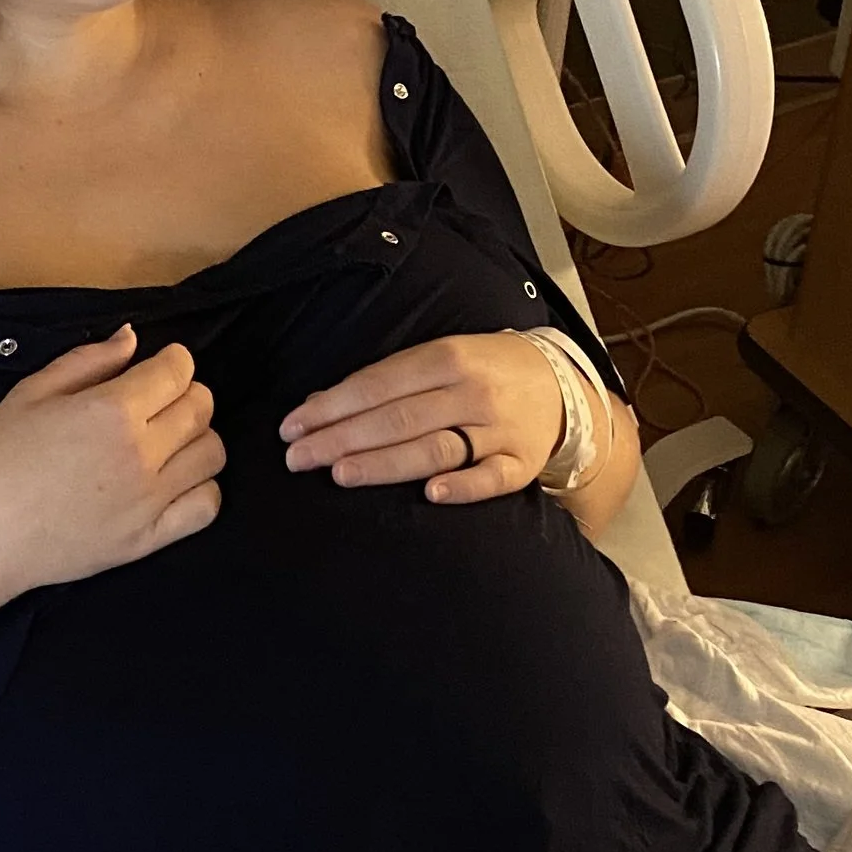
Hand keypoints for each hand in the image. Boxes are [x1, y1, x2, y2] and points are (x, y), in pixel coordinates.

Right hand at [0, 327, 222, 604]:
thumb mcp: (31, 392)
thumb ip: (88, 360)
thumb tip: (132, 339)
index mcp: (113, 410)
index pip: (177, 371)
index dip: (175, 360)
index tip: (163, 365)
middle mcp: (142, 452)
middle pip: (201, 408)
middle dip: (188, 394)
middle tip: (163, 401)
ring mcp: (151, 499)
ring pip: (211, 453)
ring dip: (197, 438)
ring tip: (169, 441)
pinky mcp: (151, 538)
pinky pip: (207, 505)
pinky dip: (202, 487)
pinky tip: (176, 482)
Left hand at [280, 331, 591, 503]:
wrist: (558, 383)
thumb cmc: (483, 371)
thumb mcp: (439, 358)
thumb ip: (386, 381)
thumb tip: (320, 405)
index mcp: (447, 357)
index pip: (379, 384)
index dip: (332, 406)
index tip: (292, 427)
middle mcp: (472, 391)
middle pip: (399, 418)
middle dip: (342, 438)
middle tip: (298, 458)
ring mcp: (498, 428)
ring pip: (435, 447)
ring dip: (385, 462)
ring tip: (340, 473)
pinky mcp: (520, 463)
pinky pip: (491, 479)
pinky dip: (462, 487)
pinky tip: (430, 494)